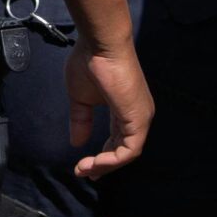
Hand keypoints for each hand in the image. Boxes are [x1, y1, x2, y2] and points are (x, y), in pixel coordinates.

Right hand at [67, 38, 153, 177]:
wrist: (101, 44)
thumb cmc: (90, 62)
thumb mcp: (80, 98)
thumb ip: (81, 120)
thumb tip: (76, 142)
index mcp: (125, 109)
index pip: (118, 140)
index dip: (102, 155)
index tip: (84, 165)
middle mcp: (137, 115)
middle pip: (124, 149)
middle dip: (103, 164)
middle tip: (85, 172)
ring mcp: (141, 118)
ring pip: (127, 153)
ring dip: (105, 165)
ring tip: (85, 169)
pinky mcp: (138, 119)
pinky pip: (129, 150)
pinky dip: (111, 160)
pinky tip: (94, 163)